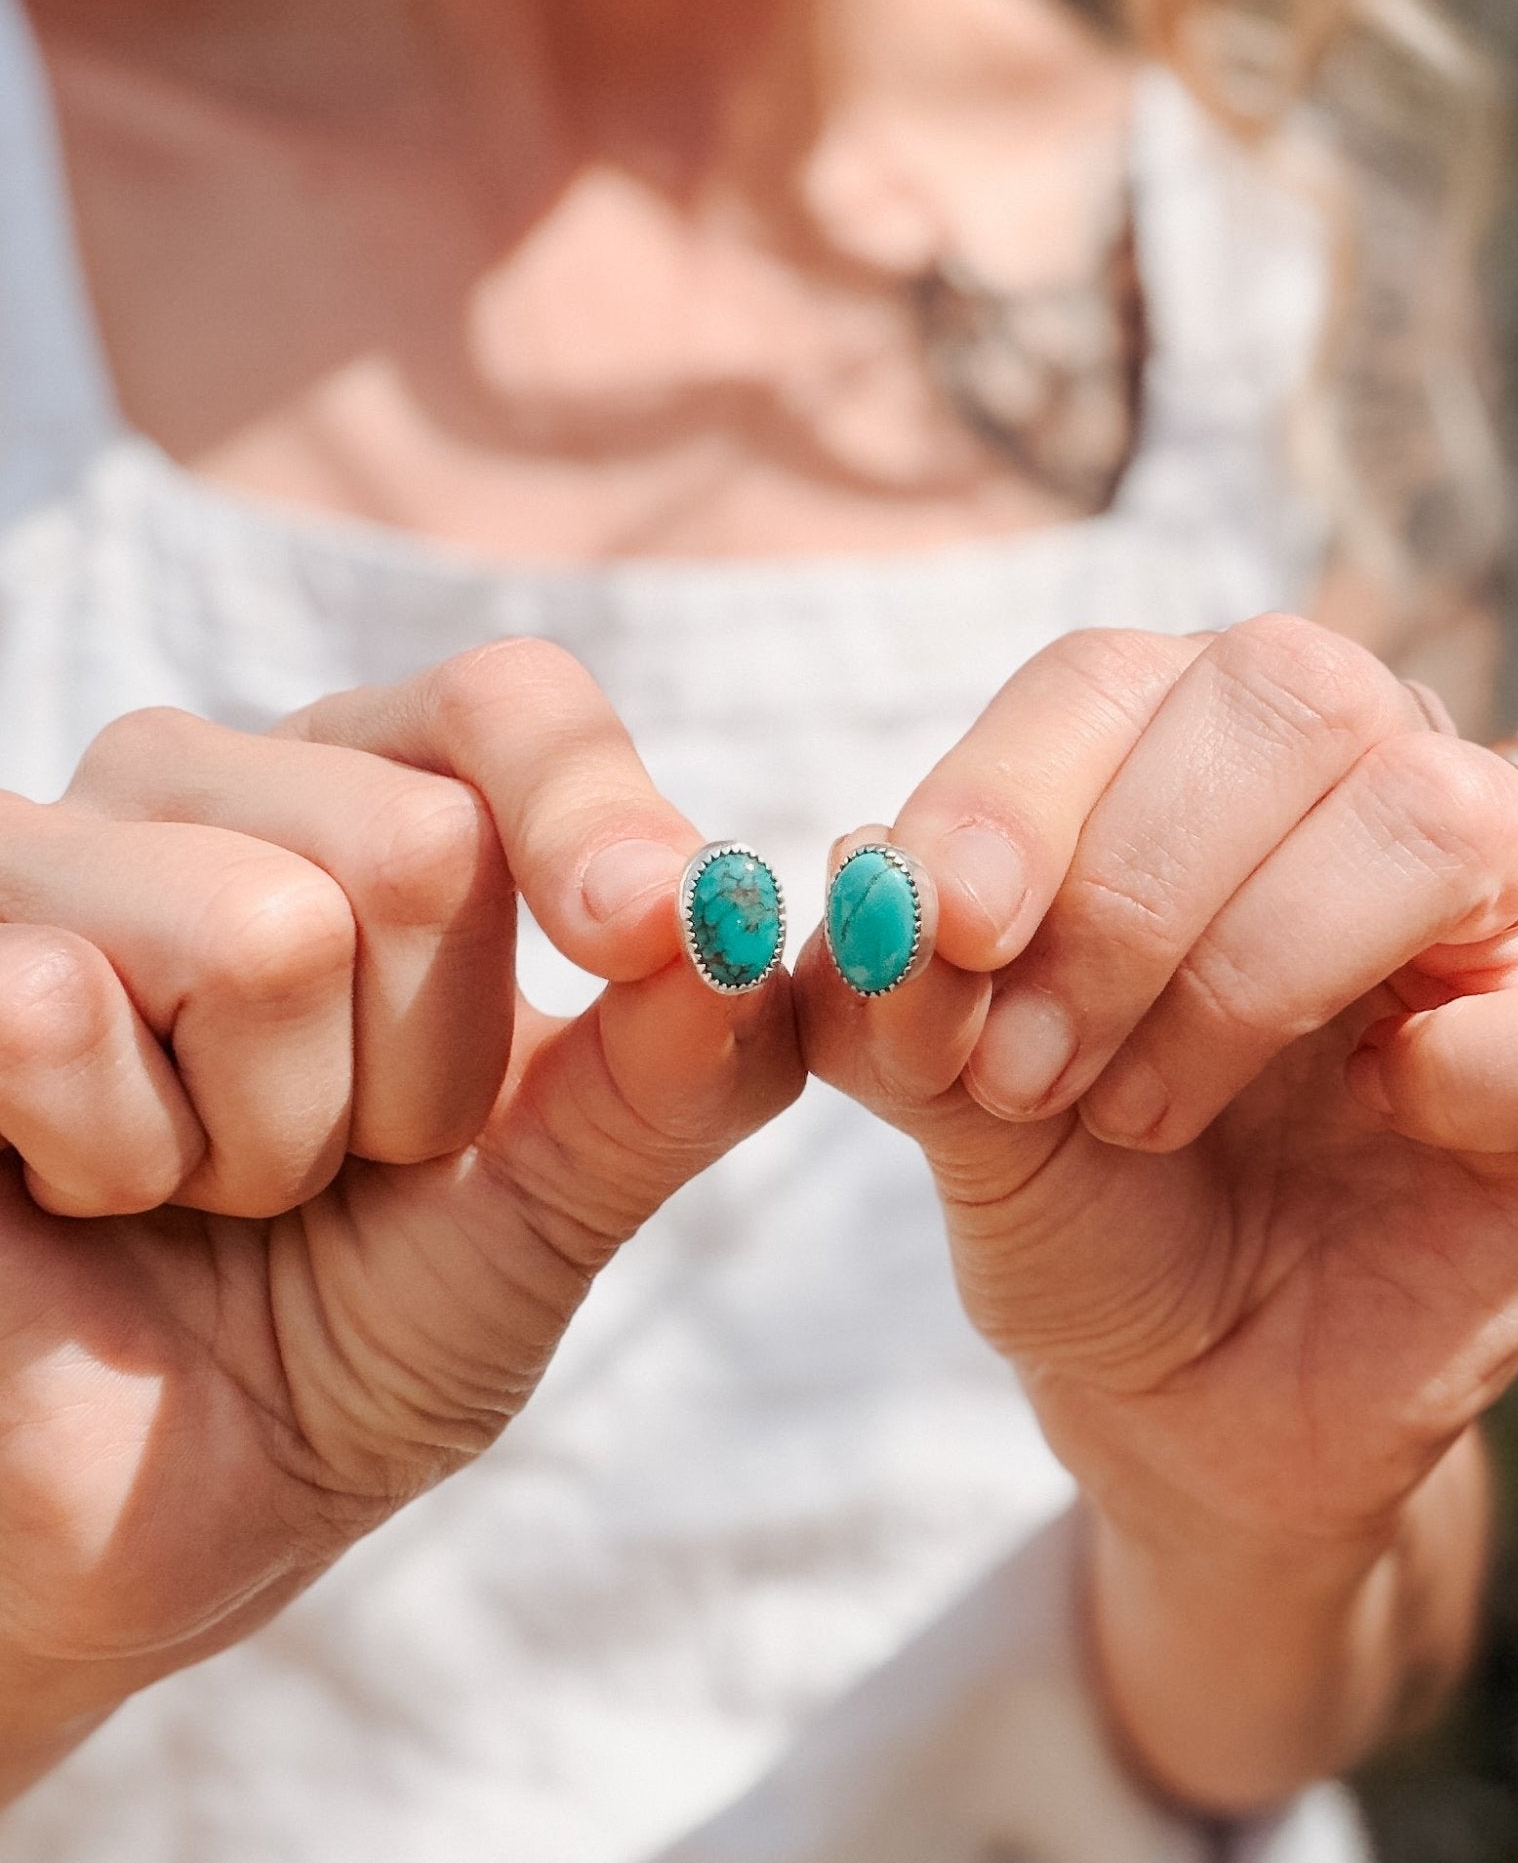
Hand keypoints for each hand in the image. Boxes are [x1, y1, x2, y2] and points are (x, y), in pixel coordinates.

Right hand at [0, 640, 799, 1770]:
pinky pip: (64, 1006)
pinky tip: (77, 1186)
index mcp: (380, 809)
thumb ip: (668, 1077)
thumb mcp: (546, 1217)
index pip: (510, 704)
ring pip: (265, 925)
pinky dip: (115, 1161)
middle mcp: (218, 788)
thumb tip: (749, 920)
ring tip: (199, 1183)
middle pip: (424, 841)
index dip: (595, 810)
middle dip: (419, 1079)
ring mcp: (57, 850)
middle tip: (331, 1165)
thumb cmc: (341, 1336)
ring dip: (267, 1135)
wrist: (136, 1512)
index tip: (645, 931)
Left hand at [797, 614, 1517, 1560]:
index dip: (1014, 792)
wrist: (1197, 1390)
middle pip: (1279, 696)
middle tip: (1030, 1074)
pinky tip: (1373, 1117)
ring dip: (1249, 973)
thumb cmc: (1079, 1201)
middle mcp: (1347, 780)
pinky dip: (1450, 1060)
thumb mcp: (946, 1105)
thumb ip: (891, 996)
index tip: (949, 935)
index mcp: (1177, 753)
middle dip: (1128, 896)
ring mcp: (1489, 903)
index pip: (1106, 679)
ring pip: (1422, 812)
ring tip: (1144, 1117)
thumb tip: (864, 879)